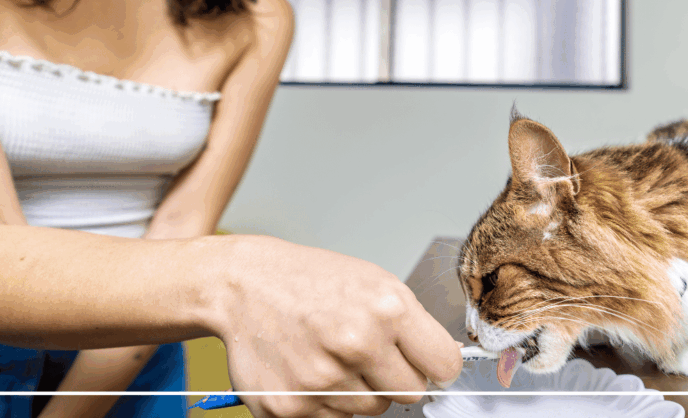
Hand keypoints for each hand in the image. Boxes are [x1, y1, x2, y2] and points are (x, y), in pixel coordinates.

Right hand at [211, 235, 462, 417]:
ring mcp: (322, 380)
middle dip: (396, 377)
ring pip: (373, 409)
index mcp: (386, 309)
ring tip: (332, 355)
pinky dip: (326, 402)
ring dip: (360, 390)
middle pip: (411, 393)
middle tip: (369, 353)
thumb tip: (445, 365)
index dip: (437, 364)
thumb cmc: (311, 281)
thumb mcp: (374, 282)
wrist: (243, 286)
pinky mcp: (291, 407)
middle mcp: (357, 344)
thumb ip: (413, 325)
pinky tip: (309, 368)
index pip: (444, 365)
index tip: (428, 361)